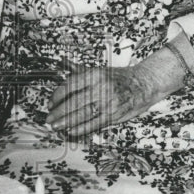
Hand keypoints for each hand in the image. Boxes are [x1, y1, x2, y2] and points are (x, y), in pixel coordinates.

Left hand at [46, 64, 160, 138]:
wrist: (144, 83)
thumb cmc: (120, 77)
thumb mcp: (99, 70)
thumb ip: (79, 70)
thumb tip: (62, 63)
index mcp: (94, 75)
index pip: (69, 86)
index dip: (56, 97)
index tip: (50, 103)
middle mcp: (100, 88)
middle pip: (73, 102)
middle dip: (58, 112)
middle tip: (48, 119)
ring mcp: (108, 103)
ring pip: (82, 114)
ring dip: (66, 122)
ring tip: (55, 126)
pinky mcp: (114, 115)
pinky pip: (94, 123)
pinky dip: (81, 128)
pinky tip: (71, 131)